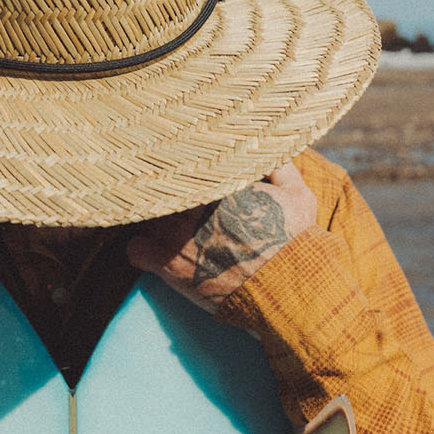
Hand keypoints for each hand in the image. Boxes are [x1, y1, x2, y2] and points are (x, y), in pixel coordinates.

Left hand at [126, 162, 316, 312]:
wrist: (289, 291)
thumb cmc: (296, 242)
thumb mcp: (298, 194)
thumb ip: (278, 164)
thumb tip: (262, 142)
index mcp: (220, 184)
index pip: (182, 163)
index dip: (178, 168)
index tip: (180, 171)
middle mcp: (194, 206)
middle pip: (158, 188)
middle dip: (163, 191)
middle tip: (170, 199)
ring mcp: (179, 236)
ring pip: (145, 215)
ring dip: (152, 219)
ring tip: (165, 226)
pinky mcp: (170, 266)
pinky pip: (135, 250)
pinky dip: (140, 250)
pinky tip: (153, 251)